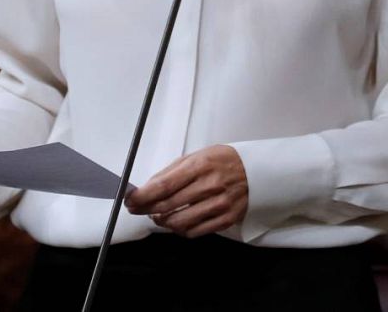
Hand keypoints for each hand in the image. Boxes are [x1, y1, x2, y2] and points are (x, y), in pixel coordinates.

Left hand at [126, 144, 247, 237]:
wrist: (257, 171)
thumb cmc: (223, 162)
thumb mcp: (197, 156)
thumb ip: (171, 172)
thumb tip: (146, 189)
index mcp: (201, 165)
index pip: (163, 185)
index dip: (142, 196)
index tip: (131, 200)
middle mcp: (210, 185)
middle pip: (167, 206)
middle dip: (146, 209)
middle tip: (139, 209)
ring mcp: (219, 204)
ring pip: (178, 223)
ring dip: (162, 221)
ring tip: (160, 215)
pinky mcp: (226, 219)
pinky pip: (194, 232)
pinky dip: (180, 230)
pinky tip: (178, 221)